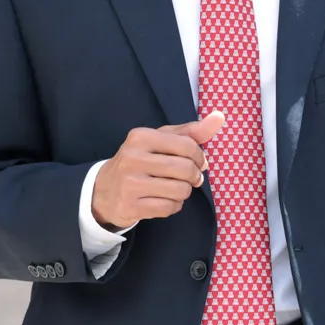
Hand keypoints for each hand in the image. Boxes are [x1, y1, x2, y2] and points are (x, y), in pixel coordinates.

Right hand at [90, 113, 225, 230]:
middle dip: (195, 176)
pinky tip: (163, 200)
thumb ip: (191, 131)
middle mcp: (132, 158)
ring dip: (184, 192)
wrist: (104, 190)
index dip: (200, 158)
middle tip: (191, 179)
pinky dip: (173, 206)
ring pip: (180, 191)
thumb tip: (219, 116)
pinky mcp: (131, 205)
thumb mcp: (161, 141)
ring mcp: (130, 183)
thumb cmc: (141, 161)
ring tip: (174, 189)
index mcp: (140, 136)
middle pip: (185, 169)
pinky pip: (169, 208)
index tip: (199, 163)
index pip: (187, 145)